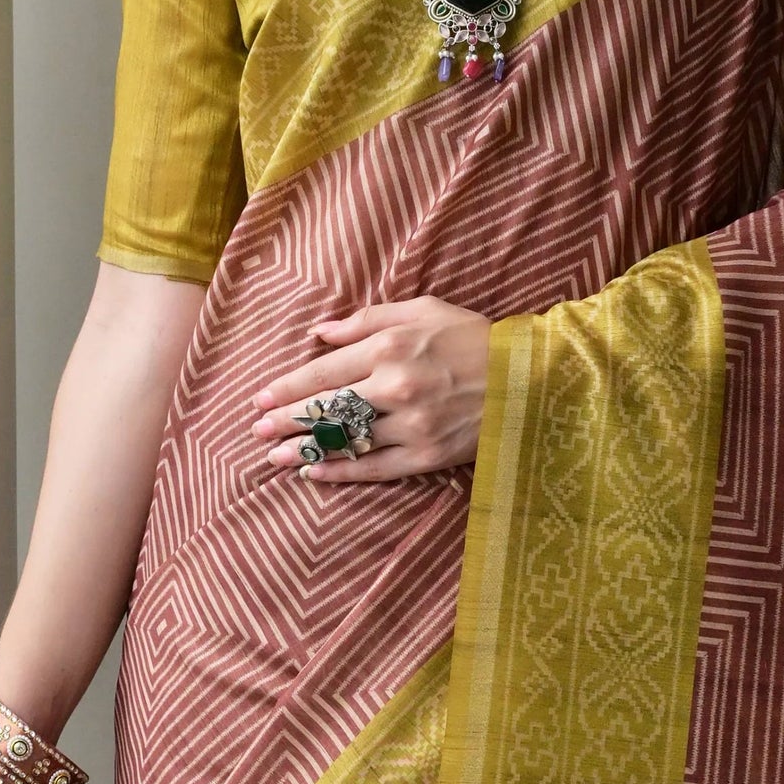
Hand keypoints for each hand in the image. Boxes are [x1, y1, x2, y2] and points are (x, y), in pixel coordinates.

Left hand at [249, 296, 492, 482]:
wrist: (527, 377)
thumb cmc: (470, 336)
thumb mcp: (422, 310)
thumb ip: (366, 319)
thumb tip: (318, 332)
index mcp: (391, 346)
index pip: (324, 371)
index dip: (288, 387)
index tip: (260, 398)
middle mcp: (395, 387)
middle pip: (326, 409)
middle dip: (286, 421)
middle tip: (256, 430)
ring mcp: (411, 425)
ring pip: (344, 442)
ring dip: (304, 450)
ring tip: (274, 457)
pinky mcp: (426, 456)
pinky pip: (373, 470)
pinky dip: (340, 473)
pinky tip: (314, 473)